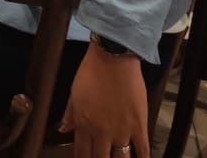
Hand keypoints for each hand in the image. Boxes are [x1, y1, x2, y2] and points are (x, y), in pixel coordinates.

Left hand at [60, 43, 148, 157]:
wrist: (113, 59)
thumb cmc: (91, 72)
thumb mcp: (74, 93)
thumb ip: (69, 115)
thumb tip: (62, 129)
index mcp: (83, 124)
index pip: (82, 153)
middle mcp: (101, 132)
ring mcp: (121, 131)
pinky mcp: (139, 126)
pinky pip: (143, 150)